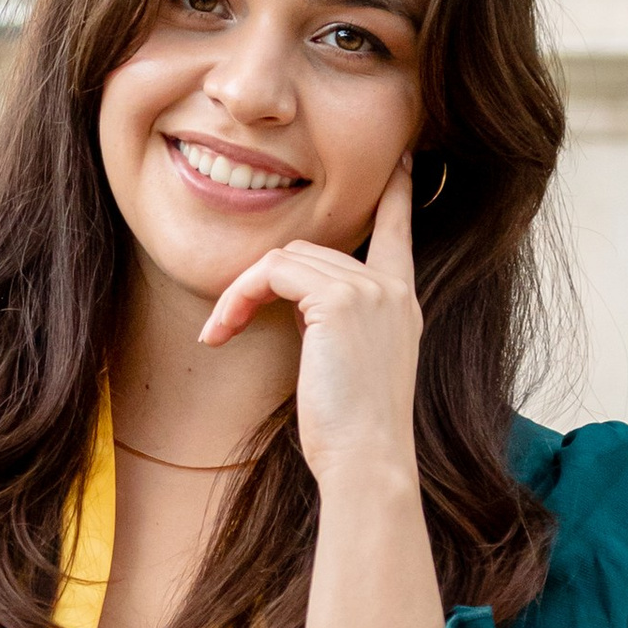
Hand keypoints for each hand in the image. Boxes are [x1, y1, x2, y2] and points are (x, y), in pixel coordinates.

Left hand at [198, 155, 421, 488]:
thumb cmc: (352, 435)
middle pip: (310, 251)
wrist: (367, 462)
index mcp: (401, 305)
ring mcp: (370, 291)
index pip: (399, 234)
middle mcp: (391, 290)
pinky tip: (222, 331)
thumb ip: (334, 326)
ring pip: (285, 259)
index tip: (404, 165)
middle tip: (227, 323)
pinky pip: (271, 273)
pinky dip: (238, 297)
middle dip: (261, 282)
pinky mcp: (340, 300)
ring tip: (222, 331)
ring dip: (242, 292)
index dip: (398, 198)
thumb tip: (300, 309)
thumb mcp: (349, 368)